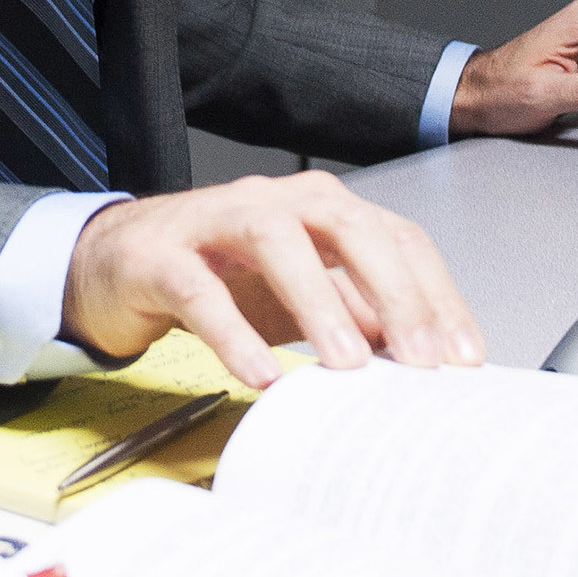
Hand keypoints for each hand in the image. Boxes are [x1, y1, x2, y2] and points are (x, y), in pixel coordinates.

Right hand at [62, 171, 485, 389]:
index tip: (463, 357)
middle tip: (422, 359)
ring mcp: (217, 221)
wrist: (114, 262)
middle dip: (394, 292)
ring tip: (348, 367)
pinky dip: (233, 332)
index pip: (397, 237)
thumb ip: (357, 316)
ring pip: (279, 243)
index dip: (436, 295)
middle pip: (349, 227)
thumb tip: (421, 356)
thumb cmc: (217, 275)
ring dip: (320, 305)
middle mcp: (276, 202)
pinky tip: (259, 374)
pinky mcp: (162, 254)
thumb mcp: (299, 299)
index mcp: (320, 209)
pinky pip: (202, 290)